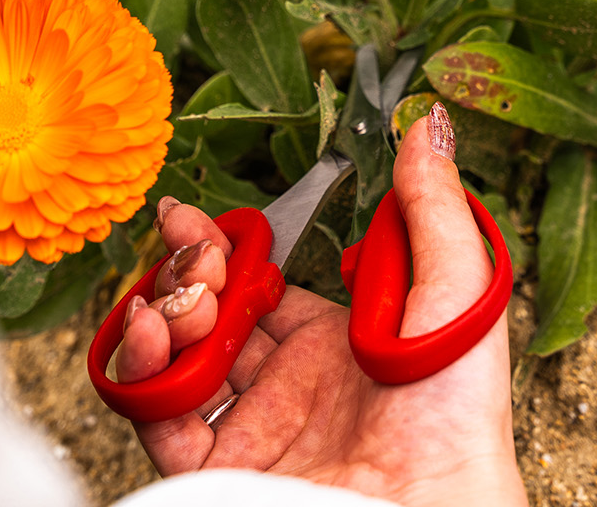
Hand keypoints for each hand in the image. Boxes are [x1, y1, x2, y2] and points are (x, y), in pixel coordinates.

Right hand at [114, 113, 527, 506]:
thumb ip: (431, 207)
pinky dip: (139, 370)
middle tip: (192, 244)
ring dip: (165, 311)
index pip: (262, 285)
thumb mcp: (458, 290)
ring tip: (186, 294)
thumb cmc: (457, 414)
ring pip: (176, 358)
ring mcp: (250, 430)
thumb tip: (426, 125)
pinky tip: (153, 330)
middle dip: (189, 268)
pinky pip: (155, 417)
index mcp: (337, 347)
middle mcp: (288, 388)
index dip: (227, 248)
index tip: (199, 216)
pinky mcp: (219, 473)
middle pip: (211, 314)